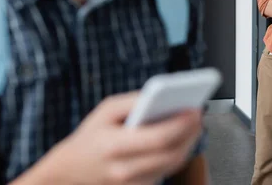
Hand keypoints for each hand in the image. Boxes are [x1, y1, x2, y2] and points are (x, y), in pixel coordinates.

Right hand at [44, 92, 202, 184]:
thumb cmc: (91, 136)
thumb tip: (160, 95)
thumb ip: (133, 101)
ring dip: (188, 142)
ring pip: (173, 164)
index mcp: (114, 146)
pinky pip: (166, 170)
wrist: (72, 170)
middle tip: (199, 114)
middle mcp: (125, 170)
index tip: (194, 109)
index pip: (158, 138)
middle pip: (171, 153)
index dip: (180, 124)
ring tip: (194, 123)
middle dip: (190, 132)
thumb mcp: (106, 110)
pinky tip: (182, 137)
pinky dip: (177, 152)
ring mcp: (133, 184)